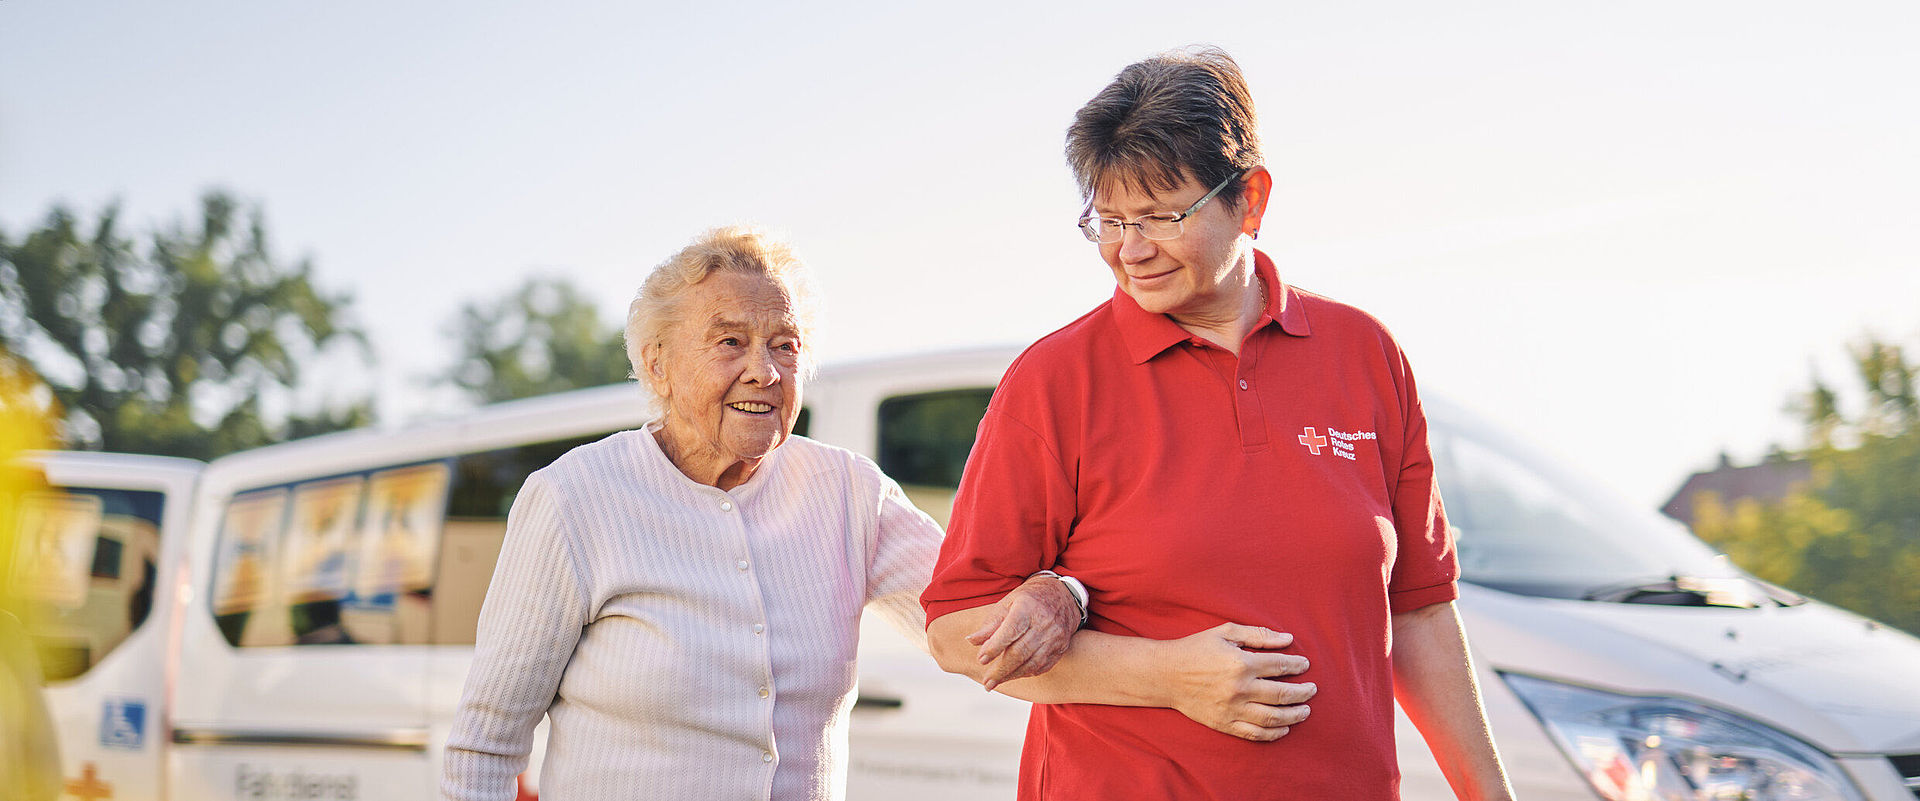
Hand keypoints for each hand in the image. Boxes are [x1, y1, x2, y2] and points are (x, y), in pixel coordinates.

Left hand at [965, 574, 1081, 690]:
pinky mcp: (1060, 648)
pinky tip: (1011, 676)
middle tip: (986, 682)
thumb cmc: (1029, 600)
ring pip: (1031, 663)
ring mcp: (1054, 638)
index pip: (1010, 631)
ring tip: (994, 683)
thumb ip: (990, 625)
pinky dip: (1024, 673)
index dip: (994, 647)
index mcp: (1027, 608)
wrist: (1062, 597)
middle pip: (1020, 652)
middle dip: (1000, 670)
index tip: (981, 659)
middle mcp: (1044, 623)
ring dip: (1011, 676)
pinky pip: (1041, 666)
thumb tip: (971, 641)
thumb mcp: (1006, 604)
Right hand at [1160, 623, 1315, 741]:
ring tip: (1305, 711)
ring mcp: (1232, 709)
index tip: (1305, 666)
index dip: (1298, 666)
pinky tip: (1284, 728)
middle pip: (1283, 694)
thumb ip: (1258, 634)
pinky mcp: (1224, 724)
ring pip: (1273, 718)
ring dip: (1294, 715)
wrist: (1165, 674)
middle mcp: (1239, 689)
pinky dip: (1273, 734)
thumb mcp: (1226, 632)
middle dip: (1303, 692)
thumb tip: (1288, 639)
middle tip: (1312, 690)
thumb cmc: (1196, 649)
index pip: (1280, 666)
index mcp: (1241, 663)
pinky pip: (1254, 734)